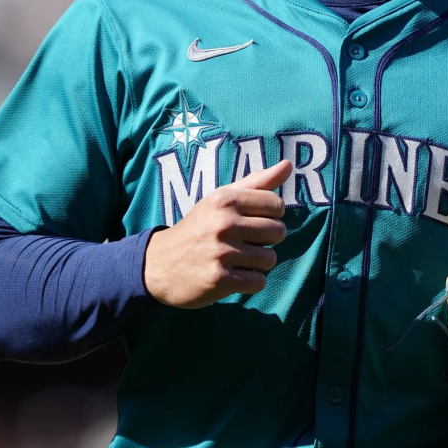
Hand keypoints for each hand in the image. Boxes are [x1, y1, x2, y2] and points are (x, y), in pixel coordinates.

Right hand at [143, 159, 290, 307]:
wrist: (159, 265)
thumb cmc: (199, 228)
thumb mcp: (222, 199)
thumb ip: (257, 182)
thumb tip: (289, 165)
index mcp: (225, 199)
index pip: (276, 205)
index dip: (271, 216)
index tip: (253, 221)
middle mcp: (224, 223)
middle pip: (278, 232)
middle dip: (266, 240)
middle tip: (244, 242)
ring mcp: (221, 252)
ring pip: (270, 259)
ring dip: (258, 263)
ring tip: (237, 259)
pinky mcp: (220, 279)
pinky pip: (258, 281)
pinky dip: (250, 282)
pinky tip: (233, 275)